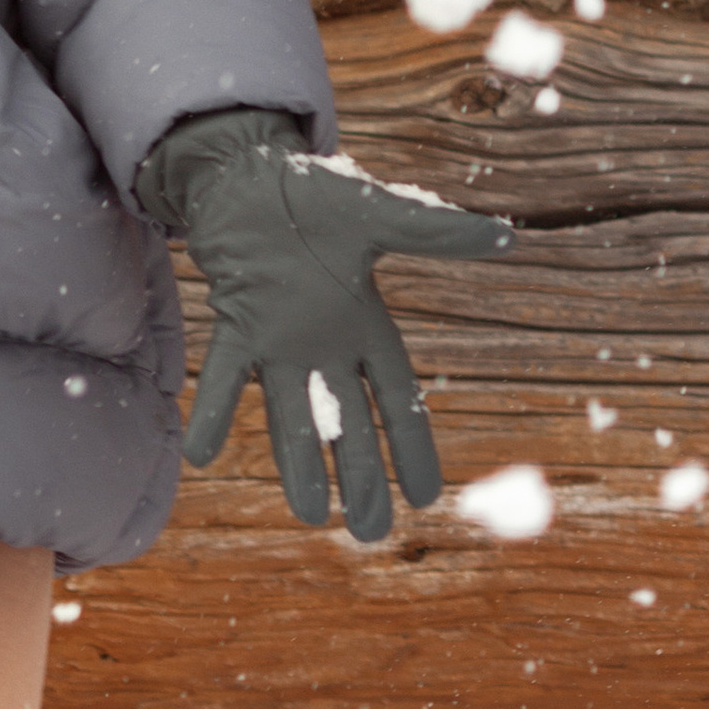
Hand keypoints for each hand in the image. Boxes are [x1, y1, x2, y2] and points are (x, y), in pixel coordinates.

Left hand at [138, 109, 511, 540]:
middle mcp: (323, 344)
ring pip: (292, 412)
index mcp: (365, 323)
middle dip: (360, 476)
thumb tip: (506, 236)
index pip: (397, 397)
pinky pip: (224, 376)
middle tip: (370, 533)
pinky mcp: (236, 324)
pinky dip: (214, 410)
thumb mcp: (380, 212)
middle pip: (349, 422)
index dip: (412, 446)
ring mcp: (278, 340)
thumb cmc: (316, 194)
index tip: (428, 499)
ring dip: (298, 462)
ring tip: (308, 515)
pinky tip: (202, 454)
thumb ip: (436, 231)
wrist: (250, 176)